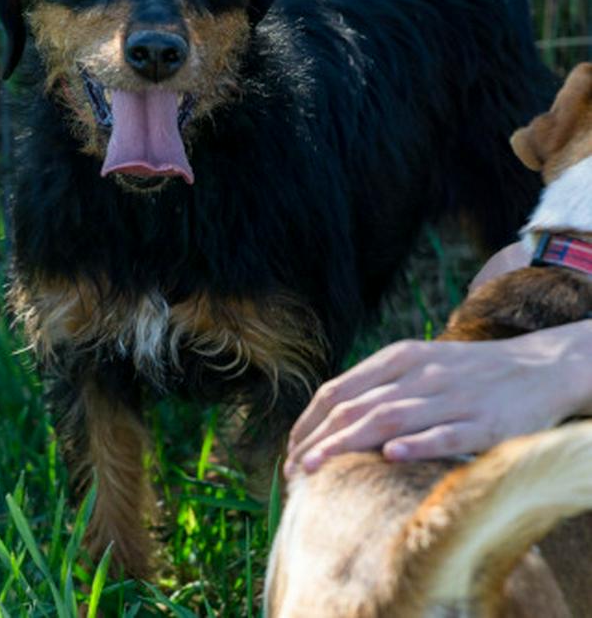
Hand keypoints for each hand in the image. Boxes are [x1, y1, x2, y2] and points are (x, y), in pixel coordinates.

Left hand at [284, 321, 591, 476]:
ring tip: (318, 468)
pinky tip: (390, 456)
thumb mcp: (419, 363)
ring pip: (390, 419)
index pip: (339, 390)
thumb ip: (380, 385)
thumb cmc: (468, 371)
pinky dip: (418, 443)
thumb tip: (332, 416)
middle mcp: (419, 374)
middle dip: (319, 441)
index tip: (291, 452)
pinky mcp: (485, 422)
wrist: (539, 366)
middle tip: (293, 472)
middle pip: (356, 407)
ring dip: (348, 444)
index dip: (310, 422)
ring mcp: (451, 397)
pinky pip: (446, 433)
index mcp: (398, 358)